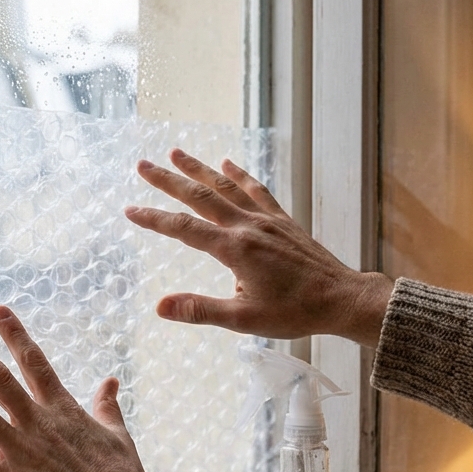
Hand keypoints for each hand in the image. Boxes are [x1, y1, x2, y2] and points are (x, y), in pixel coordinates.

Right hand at [126, 148, 393, 347]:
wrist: (342, 299)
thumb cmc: (295, 312)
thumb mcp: (244, 319)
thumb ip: (200, 310)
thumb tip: (159, 307)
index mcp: (236, 249)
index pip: (184, 230)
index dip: (154, 219)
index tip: (130, 209)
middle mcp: (248, 227)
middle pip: (201, 197)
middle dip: (169, 180)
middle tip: (142, 165)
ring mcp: (267, 220)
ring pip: (226, 187)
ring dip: (199, 169)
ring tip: (176, 152)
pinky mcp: (282, 220)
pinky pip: (257, 190)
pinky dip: (240, 174)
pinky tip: (228, 163)